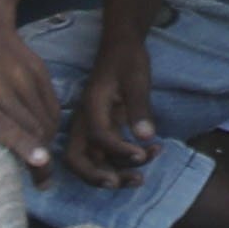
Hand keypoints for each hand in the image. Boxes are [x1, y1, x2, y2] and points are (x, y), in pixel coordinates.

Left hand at [0, 0, 60, 163]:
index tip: (41, 161)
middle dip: (38, 159)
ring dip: (45, 143)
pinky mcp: (38, 68)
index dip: (22, 143)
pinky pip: (52, 105)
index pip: (1, 125)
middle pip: (29, 128)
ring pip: (44, 119)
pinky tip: (41, 132)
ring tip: (38, 158)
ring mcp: (19, 75)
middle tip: (40, 181)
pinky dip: (50, 124)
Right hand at [63, 35, 158, 181]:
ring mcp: (92, 127)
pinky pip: (107, 154)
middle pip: (78, 159)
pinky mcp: (103, 131)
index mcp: (90, 106)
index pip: (98, 137)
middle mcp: (85, 121)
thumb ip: (139, 108)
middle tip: (127, 181)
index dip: (119, 150)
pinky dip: (124, 162)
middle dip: (99, 177)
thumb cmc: (127, 60)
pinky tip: (150, 154)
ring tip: (143, 177)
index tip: (142, 153)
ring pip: (94, 161)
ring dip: (116, 174)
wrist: (122, 46)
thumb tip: (146, 138)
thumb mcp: (136, 79)